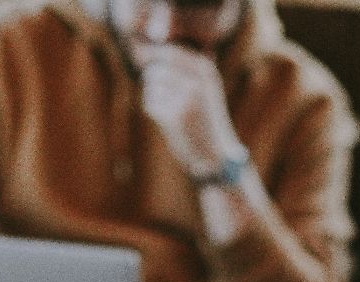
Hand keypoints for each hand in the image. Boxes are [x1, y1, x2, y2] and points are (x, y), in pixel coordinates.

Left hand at [134, 42, 242, 177]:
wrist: (214, 153)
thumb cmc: (204, 118)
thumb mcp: (204, 87)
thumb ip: (183, 67)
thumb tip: (145, 50)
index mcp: (206, 70)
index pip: (170, 52)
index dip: (153, 55)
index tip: (144, 60)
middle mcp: (197, 80)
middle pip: (156, 69)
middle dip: (153, 81)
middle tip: (165, 97)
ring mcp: (186, 97)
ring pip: (151, 86)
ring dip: (155, 97)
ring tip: (171, 109)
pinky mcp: (174, 115)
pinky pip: (150, 103)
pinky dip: (154, 111)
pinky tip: (169, 120)